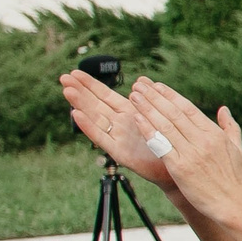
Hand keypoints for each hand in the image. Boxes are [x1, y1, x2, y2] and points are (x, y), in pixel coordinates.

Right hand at [58, 70, 173, 187]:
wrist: (177, 168)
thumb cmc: (168, 143)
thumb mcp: (157, 116)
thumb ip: (147, 99)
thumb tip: (141, 79)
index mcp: (129, 112)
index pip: (105, 95)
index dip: (90, 84)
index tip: (75, 72)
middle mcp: (120, 123)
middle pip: (95, 104)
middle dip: (80, 91)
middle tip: (64, 78)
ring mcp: (118, 137)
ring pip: (95, 118)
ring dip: (81, 105)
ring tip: (67, 91)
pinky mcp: (120, 153)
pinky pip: (102, 138)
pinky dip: (89, 127)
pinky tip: (77, 115)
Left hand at [124, 80, 241, 218]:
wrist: (232, 203)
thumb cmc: (234, 178)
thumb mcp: (237, 149)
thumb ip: (230, 126)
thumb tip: (224, 109)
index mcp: (214, 134)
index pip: (188, 108)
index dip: (170, 95)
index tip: (156, 85)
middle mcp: (202, 141)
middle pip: (173, 113)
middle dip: (154, 97)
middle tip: (139, 85)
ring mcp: (191, 154)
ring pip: (165, 125)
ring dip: (147, 109)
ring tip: (134, 96)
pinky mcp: (180, 168)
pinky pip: (161, 145)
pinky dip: (148, 130)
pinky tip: (137, 119)